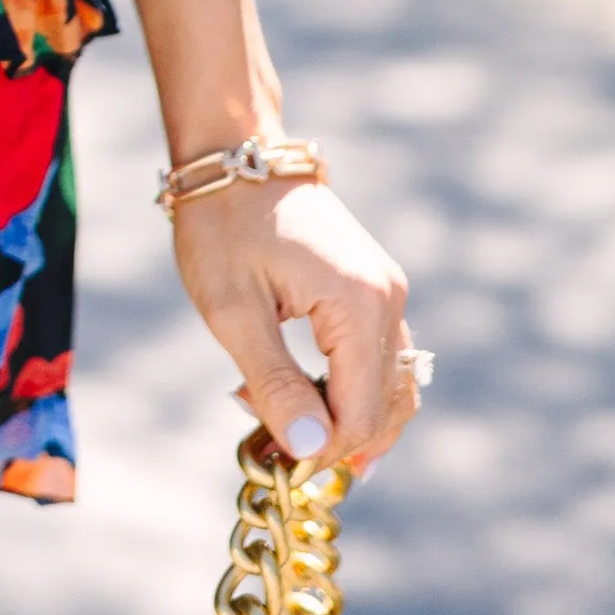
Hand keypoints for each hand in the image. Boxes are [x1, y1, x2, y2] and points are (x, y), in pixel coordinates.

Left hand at [172, 171, 419, 471]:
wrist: (234, 154)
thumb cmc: (222, 226)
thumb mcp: (232, 311)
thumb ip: (274, 383)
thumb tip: (311, 452)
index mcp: (359, 304)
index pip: (360, 414)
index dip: (322, 452)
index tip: (273, 460)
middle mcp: (388, 297)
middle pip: (386, 408)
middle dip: (336, 440)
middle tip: (274, 447)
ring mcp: (387, 290)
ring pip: (392, 388)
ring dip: (348, 420)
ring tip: (288, 428)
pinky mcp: (376, 286)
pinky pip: (380, 359)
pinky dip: (352, 390)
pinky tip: (305, 398)